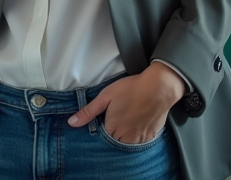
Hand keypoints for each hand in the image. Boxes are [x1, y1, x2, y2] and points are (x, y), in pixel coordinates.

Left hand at [68, 63, 185, 143]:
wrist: (159, 87)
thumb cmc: (131, 89)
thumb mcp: (105, 96)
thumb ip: (88, 111)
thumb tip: (71, 123)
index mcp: (112, 129)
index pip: (102, 135)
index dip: (104, 124)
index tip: (108, 115)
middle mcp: (126, 138)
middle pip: (115, 139)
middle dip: (115, 129)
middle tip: (120, 113)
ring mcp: (140, 139)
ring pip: (128, 141)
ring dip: (126, 133)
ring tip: (130, 115)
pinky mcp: (151, 136)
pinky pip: (140, 140)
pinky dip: (138, 133)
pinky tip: (139, 119)